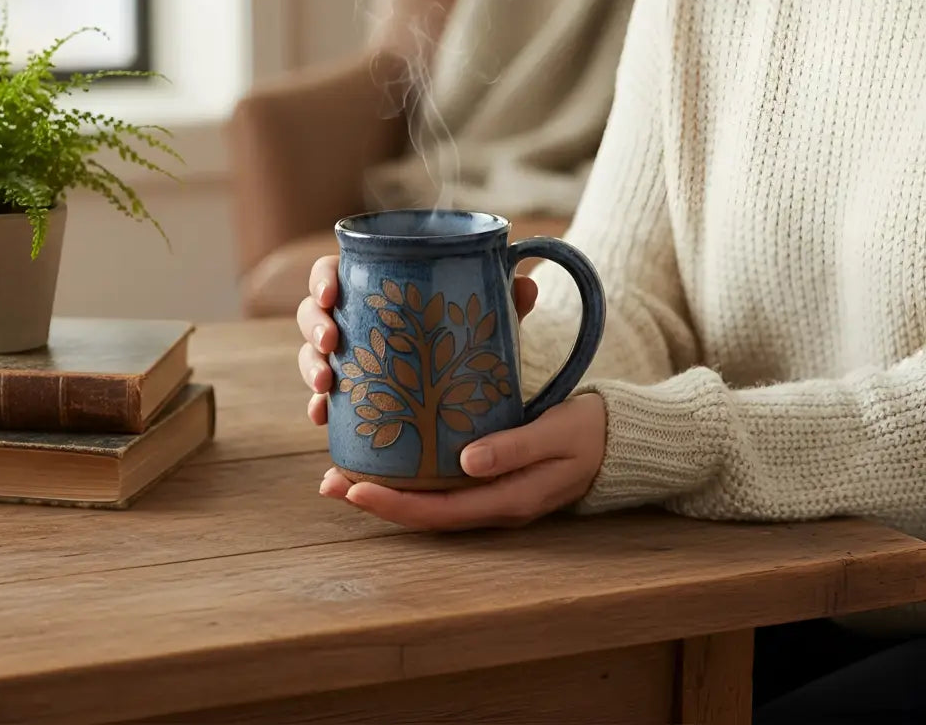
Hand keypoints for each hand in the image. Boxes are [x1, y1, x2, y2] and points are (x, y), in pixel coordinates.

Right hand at [297, 255, 538, 425]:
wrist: (462, 379)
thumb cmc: (463, 332)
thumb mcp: (482, 318)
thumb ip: (501, 302)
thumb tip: (526, 286)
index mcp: (371, 285)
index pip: (332, 271)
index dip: (322, 280)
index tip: (332, 294)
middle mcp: (350, 317)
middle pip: (313, 312)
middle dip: (315, 326)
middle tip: (333, 342)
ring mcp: (344, 355)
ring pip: (311, 352)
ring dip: (310, 365)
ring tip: (327, 383)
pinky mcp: (347, 390)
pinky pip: (321, 396)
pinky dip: (318, 404)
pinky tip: (321, 415)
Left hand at [319, 392, 605, 529]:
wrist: (615, 439)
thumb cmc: (587, 432)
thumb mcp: (556, 434)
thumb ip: (515, 447)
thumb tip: (466, 463)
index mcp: (507, 499)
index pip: (439, 512)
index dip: (394, 505)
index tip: (354, 489)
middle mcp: (492, 505)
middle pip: (424, 514)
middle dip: (375, 501)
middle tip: (329, 482)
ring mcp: (491, 496)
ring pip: (429, 502)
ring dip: (387, 492)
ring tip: (343, 475)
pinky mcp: (490, 479)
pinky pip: (442, 487)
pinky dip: (409, 478)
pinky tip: (388, 460)